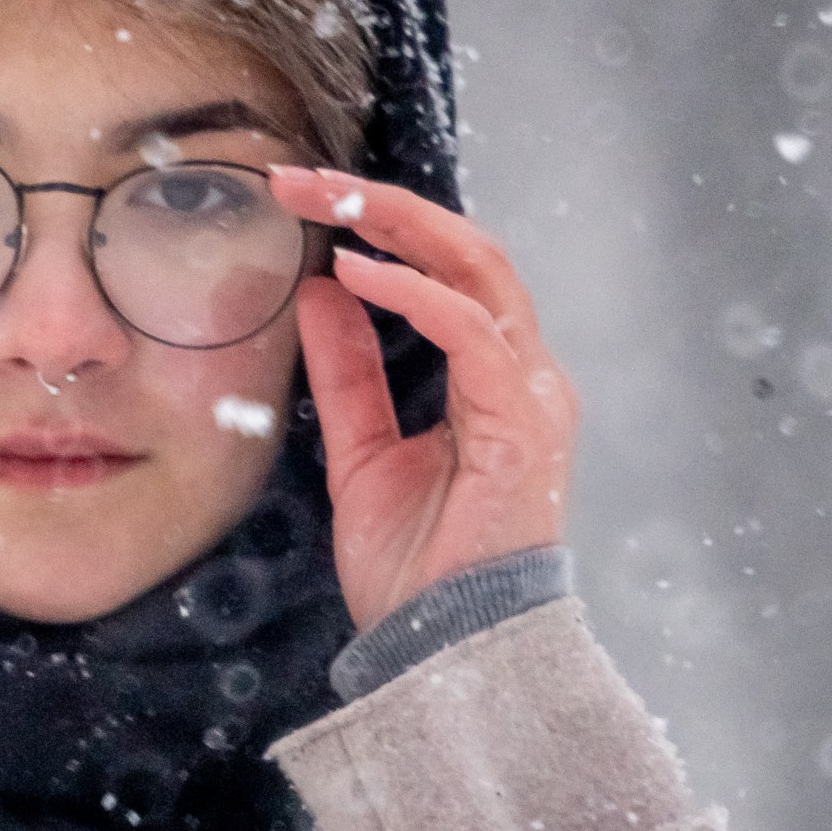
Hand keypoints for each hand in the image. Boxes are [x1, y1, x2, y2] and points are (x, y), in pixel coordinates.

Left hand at [267, 167, 578, 632]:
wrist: (444, 653)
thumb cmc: (416, 567)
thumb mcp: (361, 449)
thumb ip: (349, 372)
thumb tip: (321, 292)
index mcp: (492, 379)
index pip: (446, 269)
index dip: (379, 223)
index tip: (300, 195)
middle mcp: (523, 376)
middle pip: (467, 251)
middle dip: (382, 204)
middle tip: (299, 177)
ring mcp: (532, 397)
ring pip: (479, 271)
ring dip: (397, 226)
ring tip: (325, 200)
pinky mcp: (524, 425)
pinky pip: (474, 334)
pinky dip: (416, 295)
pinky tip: (360, 272)